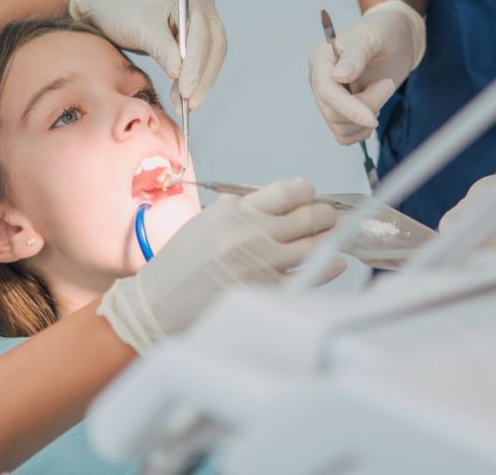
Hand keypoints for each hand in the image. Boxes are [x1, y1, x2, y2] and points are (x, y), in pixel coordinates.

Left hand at [69, 0, 226, 110]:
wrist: (110, 9)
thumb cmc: (123, 12)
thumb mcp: (142, 31)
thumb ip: (163, 50)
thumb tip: (179, 74)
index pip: (202, 35)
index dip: (197, 65)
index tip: (187, 90)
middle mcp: (202, 5)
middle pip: (214, 47)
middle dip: (202, 78)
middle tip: (190, 103)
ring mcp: (201, 20)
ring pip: (211, 57)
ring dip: (199, 83)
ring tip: (184, 105)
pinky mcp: (194, 36)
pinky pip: (201, 60)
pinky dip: (192, 79)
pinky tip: (182, 97)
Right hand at [97, 179, 343, 352]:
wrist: (159, 304)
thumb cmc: (181, 263)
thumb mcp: (206, 222)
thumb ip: (239, 208)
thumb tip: (279, 199)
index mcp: (234, 214)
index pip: (286, 192)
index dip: (305, 191)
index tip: (309, 194)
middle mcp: (250, 236)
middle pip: (306, 218)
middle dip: (324, 214)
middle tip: (328, 215)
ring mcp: (260, 266)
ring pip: (313, 246)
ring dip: (329, 238)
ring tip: (333, 234)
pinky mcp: (266, 293)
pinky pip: (310, 276)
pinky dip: (328, 267)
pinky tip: (336, 261)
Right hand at [308, 0, 425, 144]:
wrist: (396, 39)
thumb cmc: (383, 32)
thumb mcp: (372, 38)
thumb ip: (356, 55)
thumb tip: (338, 76)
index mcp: (321, 59)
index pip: (326, 91)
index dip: (348, 108)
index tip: (372, 119)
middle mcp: (319, 80)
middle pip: (333, 113)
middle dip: (366, 107)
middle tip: (386, 85)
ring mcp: (328, 98)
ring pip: (340, 127)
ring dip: (366, 117)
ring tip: (380, 90)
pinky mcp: (340, 111)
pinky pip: (345, 135)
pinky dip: (362, 130)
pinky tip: (374, 108)